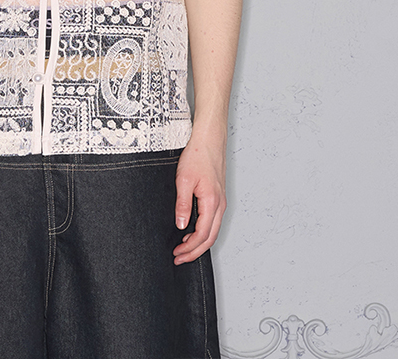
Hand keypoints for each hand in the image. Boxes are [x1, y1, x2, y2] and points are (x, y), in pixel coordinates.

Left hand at [172, 131, 226, 264]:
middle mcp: (220, 205)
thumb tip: (181, 225)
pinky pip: (213, 221)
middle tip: (179, 258)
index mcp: (212, 202)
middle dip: (194, 252)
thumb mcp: (184, 180)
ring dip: (199, 243)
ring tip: (184, 249)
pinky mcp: (218, 197)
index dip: (190, 248)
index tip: (177, 254)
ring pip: (213, 231)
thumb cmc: (198, 155)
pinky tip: (192, 232)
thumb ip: (182, 204)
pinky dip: (204, 232)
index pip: (202, 235)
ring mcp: (220, 201)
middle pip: (210, 238)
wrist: (209, 139)